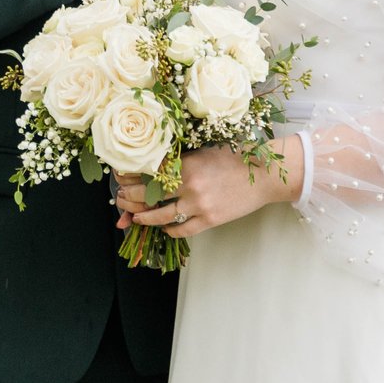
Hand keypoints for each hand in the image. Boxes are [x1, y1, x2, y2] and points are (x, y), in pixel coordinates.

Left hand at [114, 140, 302, 237]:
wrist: (264, 176)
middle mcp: (189, 186)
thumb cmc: (235, 158)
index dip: (129, 176)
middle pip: (148, 195)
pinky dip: (169, 230)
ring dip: (142, 218)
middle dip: (128, 198)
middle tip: (119, 199)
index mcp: (186, 164)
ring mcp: (199, 205)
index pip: (148, 172)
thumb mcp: (204, 152)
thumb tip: (155, 168)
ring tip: (134, 217)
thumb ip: (180, 161)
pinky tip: (163, 228)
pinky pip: (181, 230)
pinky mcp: (210, 220)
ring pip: (160, 216)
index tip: (119, 177)